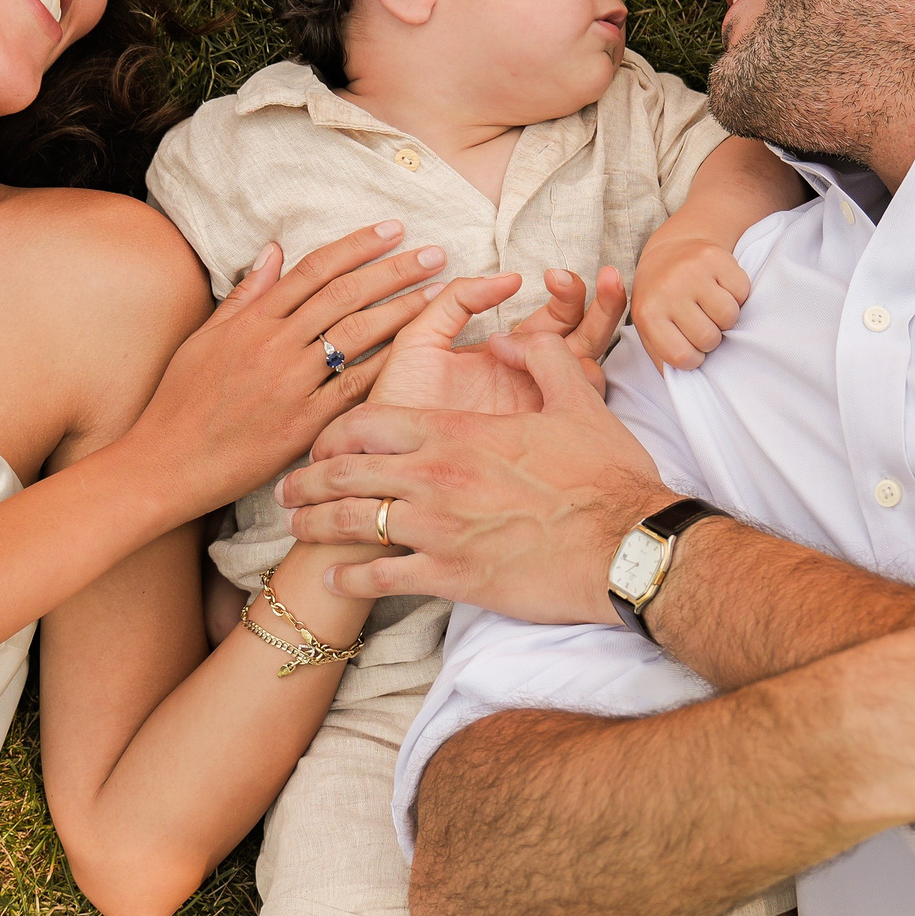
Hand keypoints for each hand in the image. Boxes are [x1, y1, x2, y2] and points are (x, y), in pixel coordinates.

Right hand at [129, 221, 445, 519]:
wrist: (165, 463)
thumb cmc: (180, 402)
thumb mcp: (205, 339)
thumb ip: (244, 295)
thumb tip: (274, 250)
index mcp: (252, 320)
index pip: (315, 270)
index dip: (358, 245)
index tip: (393, 229)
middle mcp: (274, 344)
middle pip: (345, 294)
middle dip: (394, 269)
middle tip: (435, 253)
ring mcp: (291, 383)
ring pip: (357, 335)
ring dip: (402, 309)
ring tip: (439, 293)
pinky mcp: (303, 423)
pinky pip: (354, 387)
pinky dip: (387, 365)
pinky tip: (418, 350)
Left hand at [279, 333, 673, 621]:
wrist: (628, 548)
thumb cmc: (606, 476)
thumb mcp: (578, 400)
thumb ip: (540, 358)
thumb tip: (508, 337)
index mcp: (457, 431)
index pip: (370, 423)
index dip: (335, 433)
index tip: (320, 443)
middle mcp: (435, 477)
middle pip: (346, 472)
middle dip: (307, 480)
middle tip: (285, 489)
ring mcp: (438, 530)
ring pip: (352, 523)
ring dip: (315, 526)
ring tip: (297, 529)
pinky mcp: (450, 578)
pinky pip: (382, 576)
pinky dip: (352, 577)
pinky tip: (338, 578)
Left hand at [368, 265, 627, 416]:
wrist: (385, 457)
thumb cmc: (400, 398)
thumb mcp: (422, 340)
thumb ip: (457, 302)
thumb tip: (509, 280)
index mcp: (508, 357)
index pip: (556, 320)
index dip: (568, 292)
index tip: (555, 274)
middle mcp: (531, 383)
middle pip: (584, 341)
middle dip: (602, 305)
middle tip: (606, 277)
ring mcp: (540, 413)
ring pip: (591, 370)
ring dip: (606, 325)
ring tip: (612, 291)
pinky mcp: (535, 441)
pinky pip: (574, 414)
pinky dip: (587, 385)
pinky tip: (587, 357)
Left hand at [631, 233, 750, 370]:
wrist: (670, 250)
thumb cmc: (662, 299)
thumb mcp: (650, 328)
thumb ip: (663, 357)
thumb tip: (682, 384)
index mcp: (647, 313)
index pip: (682, 357)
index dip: (693, 358)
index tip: (690, 346)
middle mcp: (667, 289)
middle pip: (709, 338)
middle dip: (710, 337)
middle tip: (701, 322)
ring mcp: (691, 271)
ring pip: (729, 316)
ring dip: (725, 317)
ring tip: (711, 306)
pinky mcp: (714, 256)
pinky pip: (742, 291)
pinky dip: (737, 294)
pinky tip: (720, 288)